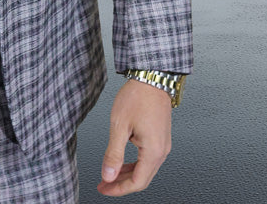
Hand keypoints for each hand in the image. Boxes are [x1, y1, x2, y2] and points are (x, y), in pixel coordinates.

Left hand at [97, 79, 171, 195]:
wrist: (152, 78)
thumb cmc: (137, 97)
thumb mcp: (119, 126)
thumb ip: (113, 153)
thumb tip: (108, 175)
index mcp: (153, 151)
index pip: (137, 182)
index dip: (118, 189)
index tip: (104, 188)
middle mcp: (162, 151)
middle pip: (142, 179)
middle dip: (121, 184)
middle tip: (104, 185)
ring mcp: (163, 144)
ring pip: (145, 169)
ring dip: (127, 174)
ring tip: (110, 175)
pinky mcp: (160, 137)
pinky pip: (148, 158)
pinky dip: (134, 164)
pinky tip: (122, 162)